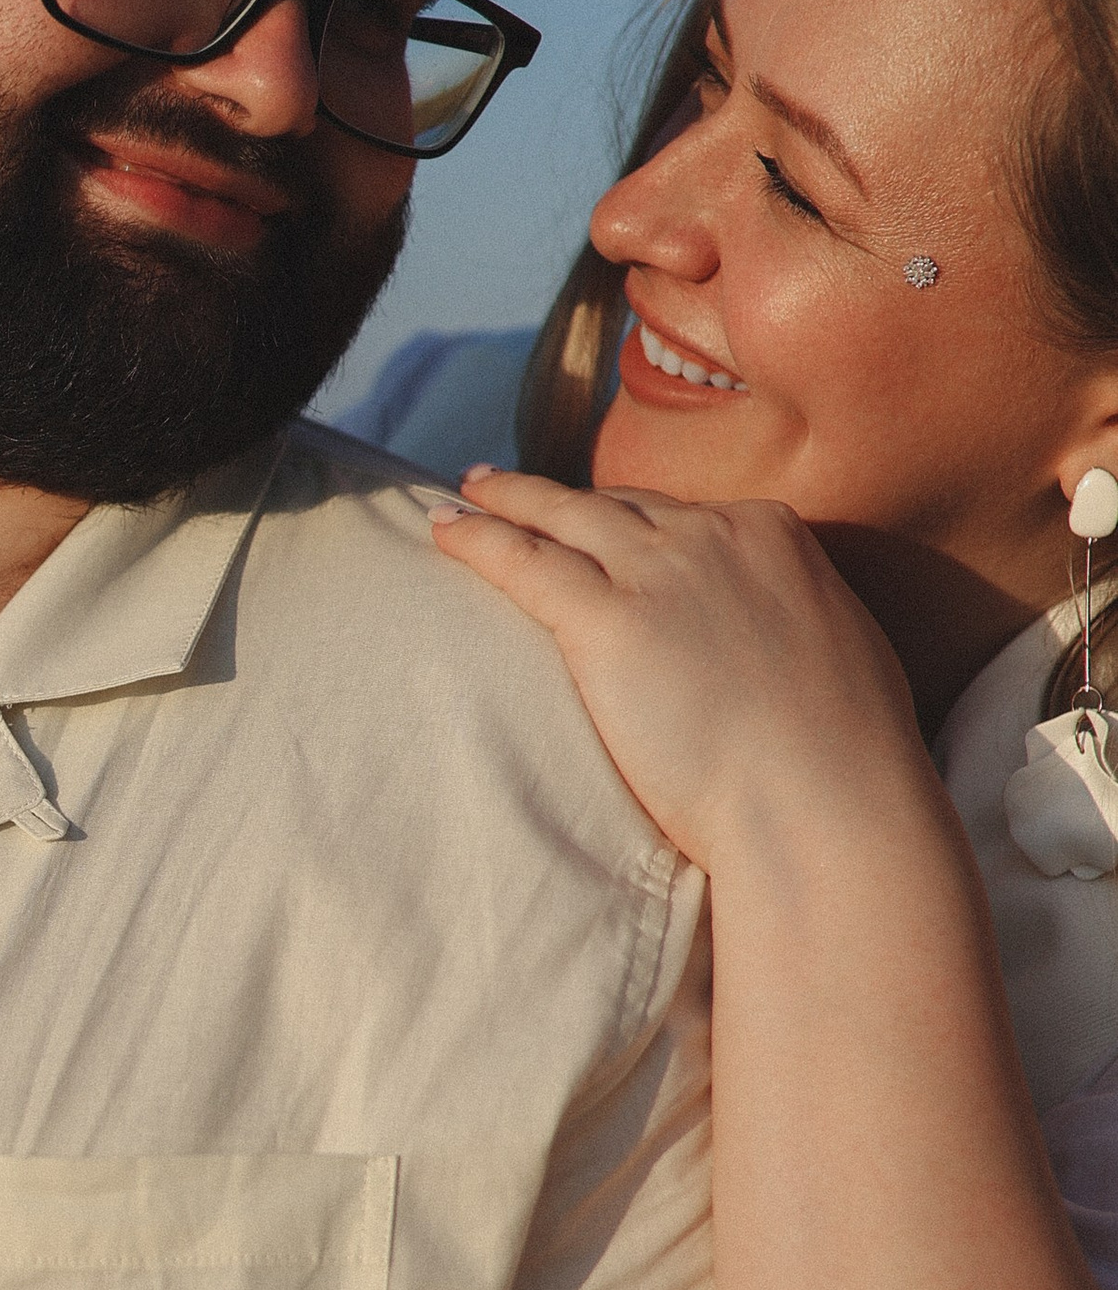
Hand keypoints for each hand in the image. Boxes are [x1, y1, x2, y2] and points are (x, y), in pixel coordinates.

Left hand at [433, 467, 928, 868]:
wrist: (825, 803)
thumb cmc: (845, 759)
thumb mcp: (837, 650)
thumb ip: (791, 618)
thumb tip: (770, 633)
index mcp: (772, 534)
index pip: (676, 513)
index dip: (625, 518)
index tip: (591, 520)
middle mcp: (712, 535)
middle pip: (612, 506)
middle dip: (556, 498)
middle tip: (502, 487)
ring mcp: (658, 572)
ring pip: (561, 517)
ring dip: (504, 501)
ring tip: (463, 498)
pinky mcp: (607, 620)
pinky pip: (524, 563)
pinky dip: (477, 541)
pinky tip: (444, 534)